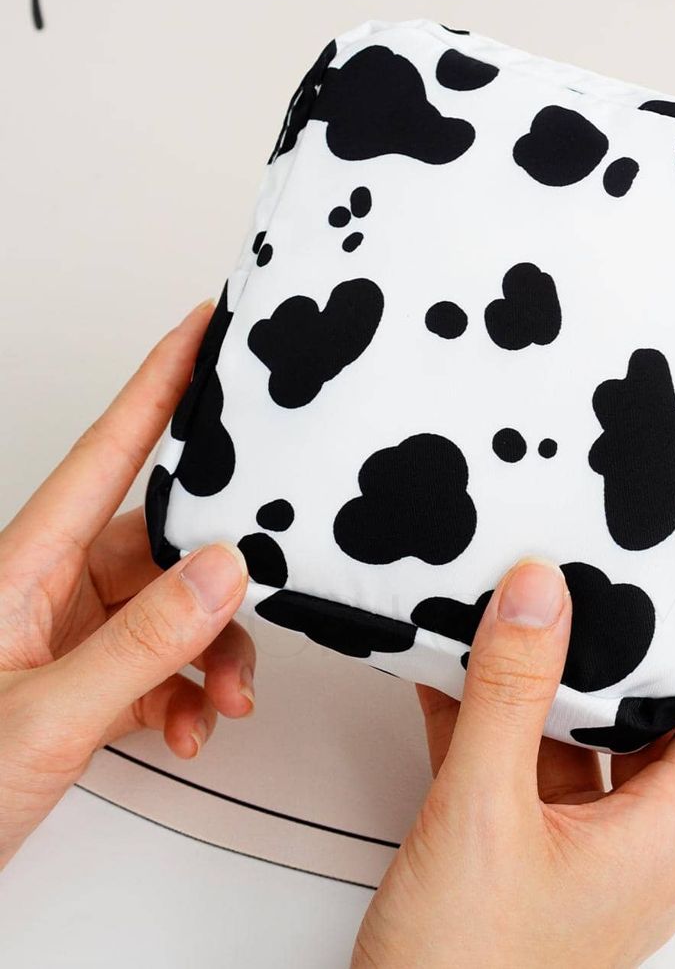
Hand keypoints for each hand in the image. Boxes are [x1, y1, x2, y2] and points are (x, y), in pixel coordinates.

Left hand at [0, 302, 253, 869]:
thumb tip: (225, 569)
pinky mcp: (77, 687)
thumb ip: (142, 645)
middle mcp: (46, 589)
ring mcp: (63, 638)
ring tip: (223, 702)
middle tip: (268, 588)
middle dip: (221, 580)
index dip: (161, 379)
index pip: (108, 449)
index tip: (206, 326)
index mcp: (23, 566)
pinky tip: (188, 730)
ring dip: (210, 654)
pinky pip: (155, 665)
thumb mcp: (45, 717)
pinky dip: (185, 694)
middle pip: (160, 545)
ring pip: (170, 611)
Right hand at [354, 559, 674, 968]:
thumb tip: (541, 596)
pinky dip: (495, 713)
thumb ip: (510, 697)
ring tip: (536, 602)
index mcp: (657, 841)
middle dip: (641, 641)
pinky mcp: (522, 857)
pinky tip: (459, 667)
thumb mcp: (482, 816)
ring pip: (583, 738)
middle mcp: (630, 846)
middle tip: (629, 569)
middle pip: (660, 719)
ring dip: (553, 674)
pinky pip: (522, 763)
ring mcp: (576, 854)